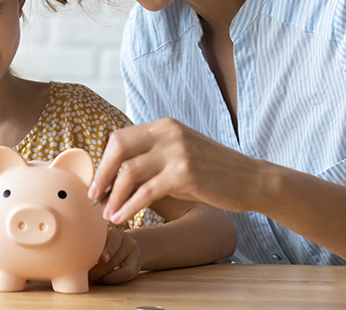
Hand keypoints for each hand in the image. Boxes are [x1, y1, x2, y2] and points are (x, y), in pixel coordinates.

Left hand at [89, 118, 268, 222]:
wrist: (251, 180)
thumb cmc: (212, 173)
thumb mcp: (179, 156)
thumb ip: (152, 158)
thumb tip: (116, 175)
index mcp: (164, 126)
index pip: (120, 137)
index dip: (103, 161)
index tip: (96, 182)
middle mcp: (168, 133)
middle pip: (118, 148)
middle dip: (101, 174)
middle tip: (93, 197)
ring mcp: (177, 152)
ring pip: (129, 172)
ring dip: (113, 196)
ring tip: (107, 215)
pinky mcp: (185, 174)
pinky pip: (146, 191)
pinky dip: (129, 206)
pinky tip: (121, 218)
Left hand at [89, 229, 141, 283]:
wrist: (133, 246)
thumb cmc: (110, 244)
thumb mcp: (104, 238)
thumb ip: (93, 244)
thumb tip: (76, 256)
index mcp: (117, 234)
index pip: (114, 241)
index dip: (108, 251)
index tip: (101, 259)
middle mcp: (128, 243)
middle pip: (115, 259)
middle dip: (99, 270)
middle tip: (85, 275)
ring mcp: (134, 256)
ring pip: (122, 270)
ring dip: (104, 277)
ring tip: (91, 279)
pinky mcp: (136, 269)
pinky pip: (125, 276)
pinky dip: (112, 279)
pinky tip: (101, 280)